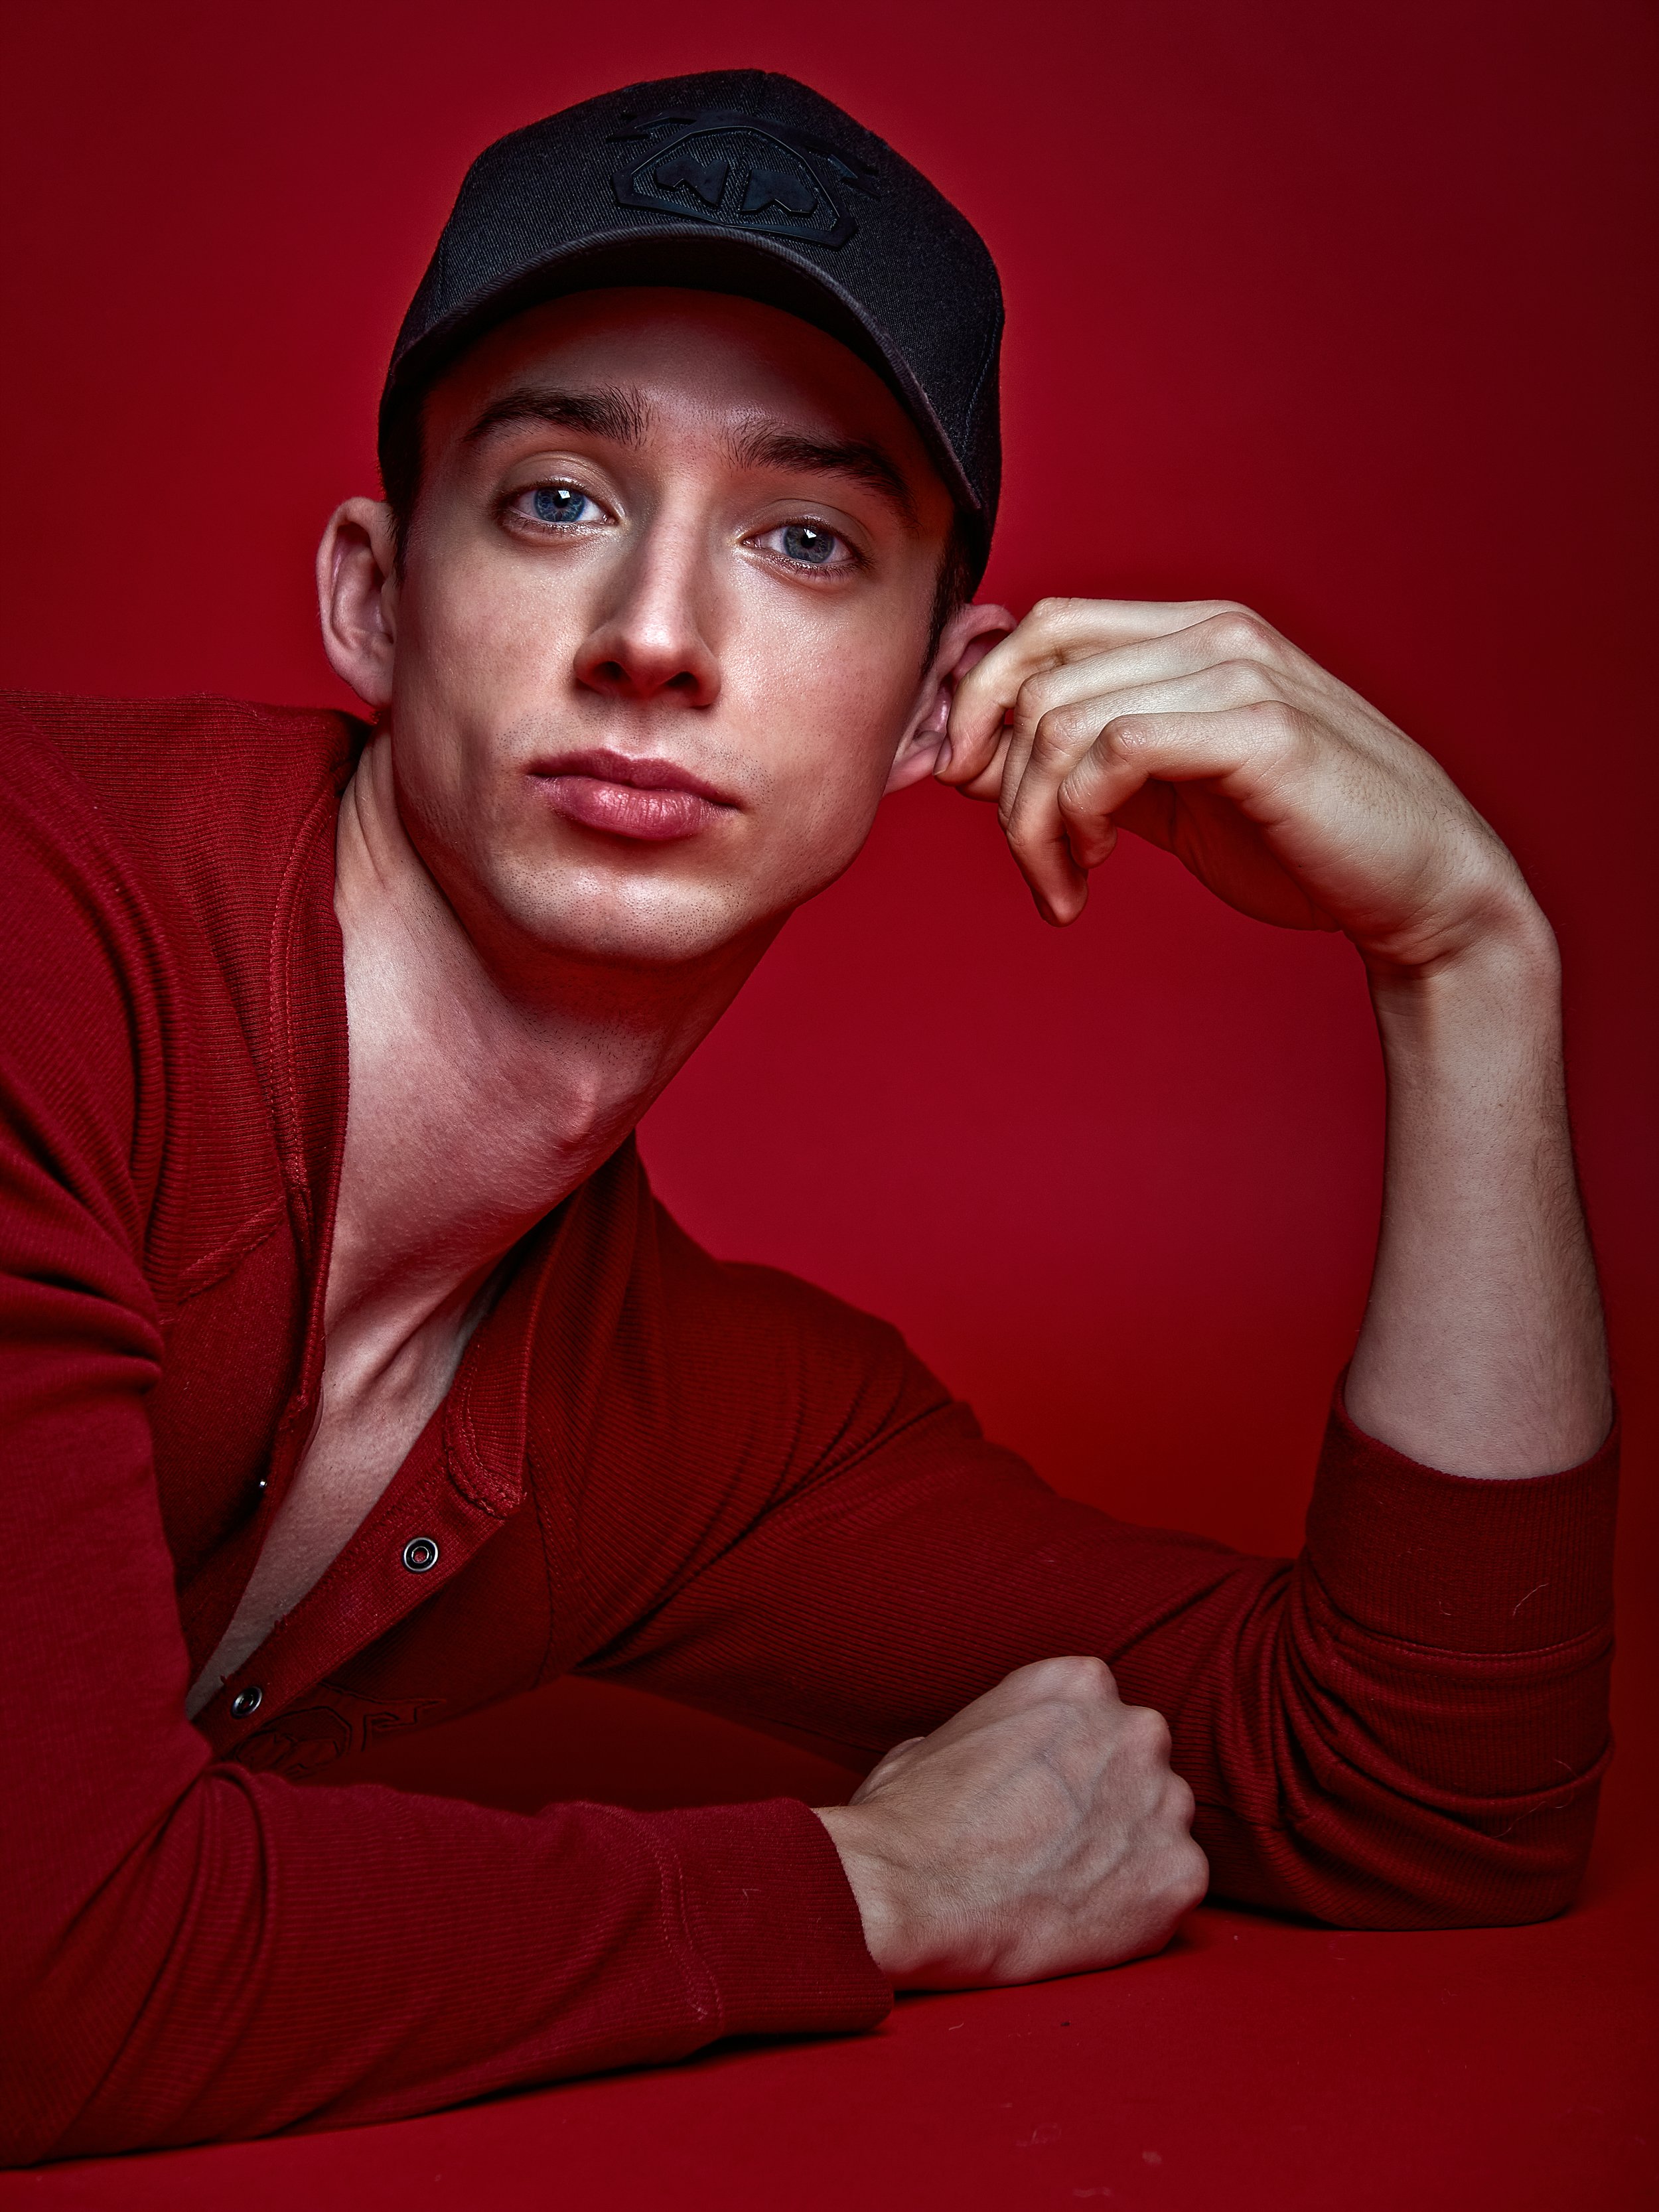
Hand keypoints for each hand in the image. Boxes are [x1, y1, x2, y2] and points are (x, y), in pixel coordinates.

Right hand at [814, 1657, 1207, 1988]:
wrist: (908, 1894)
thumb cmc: (907, 1819)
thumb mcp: (943, 1736)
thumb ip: (996, 1734)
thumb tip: (992, 1759)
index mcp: (1079, 1683)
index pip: (1102, 1717)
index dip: (1074, 1762)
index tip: (1046, 1796)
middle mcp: (1135, 1729)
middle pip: (1141, 1764)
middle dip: (1110, 1800)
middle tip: (1058, 1844)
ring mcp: (1164, 1801)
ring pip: (1163, 1824)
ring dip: (1129, 1851)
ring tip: (1067, 1887)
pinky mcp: (1179, 1875)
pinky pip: (1176, 1886)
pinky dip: (1141, 1907)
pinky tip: (1085, 1918)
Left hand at [939, 597, 1535, 974]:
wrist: (1419, 888)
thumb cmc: (1297, 842)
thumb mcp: (1167, 799)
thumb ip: (1084, 768)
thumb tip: (969, 760)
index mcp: (1193, 635)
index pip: (1045, 628)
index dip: (979, 699)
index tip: (962, 784)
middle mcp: (1214, 634)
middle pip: (1036, 676)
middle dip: (998, 781)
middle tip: (1028, 864)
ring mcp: (1239, 674)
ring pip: (1060, 722)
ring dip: (1033, 824)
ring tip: (1061, 886)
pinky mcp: (1258, 731)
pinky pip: (1114, 753)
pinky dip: (1075, 823)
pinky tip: (1089, 878)